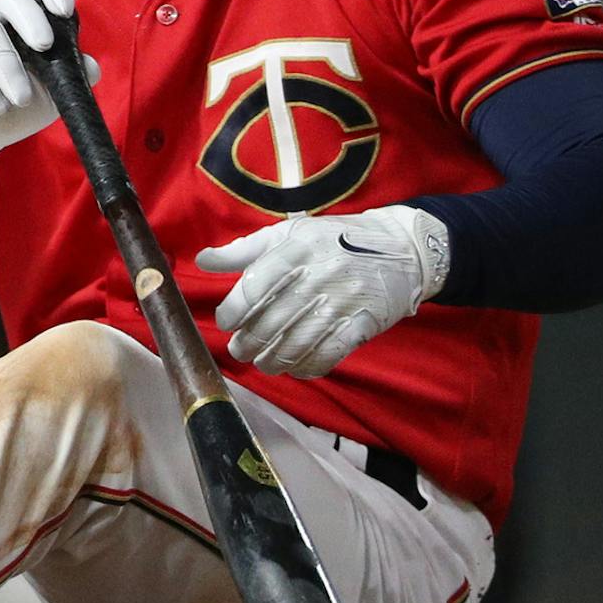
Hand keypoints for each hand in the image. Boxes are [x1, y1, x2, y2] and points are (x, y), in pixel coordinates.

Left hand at [195, 205, 451, 378]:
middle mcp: (316, 276)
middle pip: (270, 321)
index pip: (253, 288)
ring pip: (296, 343)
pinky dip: (307, 367)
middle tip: (240, 350)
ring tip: (263, 363)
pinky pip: (327, 355)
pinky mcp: (362, 324)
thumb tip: (202, 260)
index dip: (233, 312)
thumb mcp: (288, 234)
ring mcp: (341, 302)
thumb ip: (243, 250)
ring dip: (273, 360)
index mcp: (294, 250)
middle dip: (248, 343)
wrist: (401, 249)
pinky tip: (296, 368)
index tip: (227, 322)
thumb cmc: (334, 240)